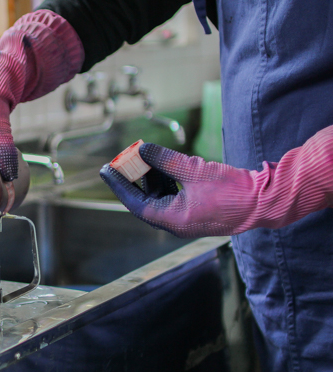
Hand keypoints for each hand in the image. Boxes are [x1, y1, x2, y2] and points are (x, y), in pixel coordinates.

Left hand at [100, 143, 263, 237]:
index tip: (106, 170)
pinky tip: (163, 164)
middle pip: (145, 199)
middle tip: (124, 159)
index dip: (119, 185)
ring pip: (158, 197)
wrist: (265, 201)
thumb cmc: (232, 189)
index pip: (135, 203)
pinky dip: (165, 181)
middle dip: (134, 178)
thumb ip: (165, 160)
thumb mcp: (193, 169)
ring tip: (145, 157)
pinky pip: (172, 196)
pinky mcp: (195, 211)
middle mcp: (175, 223)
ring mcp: (185, 219)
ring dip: (151, 177)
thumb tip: (142, 149)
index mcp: (171, 220)